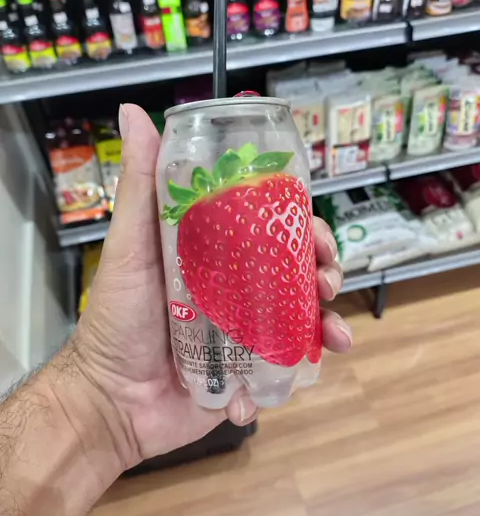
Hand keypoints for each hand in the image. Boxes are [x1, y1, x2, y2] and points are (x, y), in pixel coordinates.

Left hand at [75, 104, 351, 470]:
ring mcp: (245, 334)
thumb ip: (140, 184)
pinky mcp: (249, 375)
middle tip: (327, 277)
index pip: (269, 231)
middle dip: (323, 270)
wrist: (111, 402)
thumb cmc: (119, 318)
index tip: (313, 230)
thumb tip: (135, 112)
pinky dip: (301, 370)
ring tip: (334, 333)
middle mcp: (236, 291)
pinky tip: (301, 372)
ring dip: (328, 321)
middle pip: (295, 272)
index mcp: (216, 257)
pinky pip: (287, 368)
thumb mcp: (131, 245)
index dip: (298, 226)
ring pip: (302, 318)